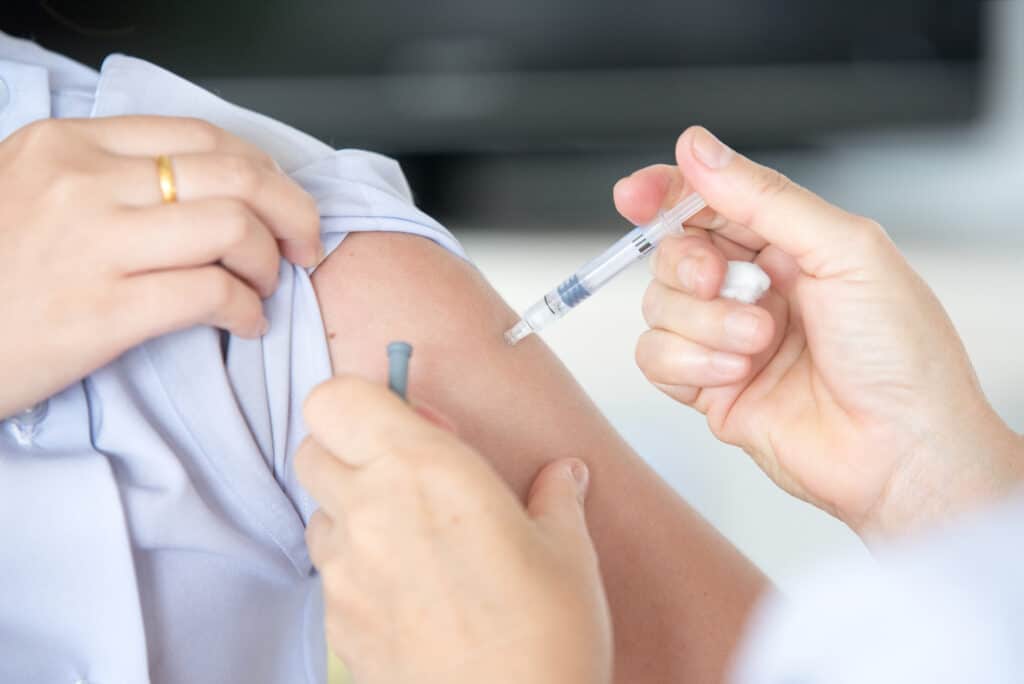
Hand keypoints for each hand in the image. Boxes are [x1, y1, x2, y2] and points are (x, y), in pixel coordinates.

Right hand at [0, 116, 321, 417]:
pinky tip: (245, 323)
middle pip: (235, 177)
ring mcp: (94, 244)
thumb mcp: (33, 191)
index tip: (282, 200)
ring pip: (233, 229)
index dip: (263, 170)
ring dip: (270, 262)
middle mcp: (84, 182)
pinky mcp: (104, 310)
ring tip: (263, 287)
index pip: (202, 138)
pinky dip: (248, 309)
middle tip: (305, 245)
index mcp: (69, 145)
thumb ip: (110, 177)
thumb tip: (211, 187)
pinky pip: (213, 294)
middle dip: (292, 211)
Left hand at [296, 377, 611, 683]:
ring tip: (413, 536)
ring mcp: (345, 571)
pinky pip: (328, 571)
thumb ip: (554, 498)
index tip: (412, 420)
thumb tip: (562, 476)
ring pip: (319, 510)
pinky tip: (409, 588)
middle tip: (412, 472)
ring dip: (352, 507)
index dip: (366, 399)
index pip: (337, 398)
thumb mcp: (566, 552)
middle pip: (315, 447)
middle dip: (353, 447)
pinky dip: (356, 564)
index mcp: (422, 470)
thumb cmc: (543, 640)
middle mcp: (370, 511)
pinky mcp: (337, 621)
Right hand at [616, 126, 1022, 538]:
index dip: (665, 193)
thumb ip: (763, 197)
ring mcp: (727, 339)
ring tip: (760, 342)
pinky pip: (655, 357)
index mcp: (789, 245)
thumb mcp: (843, 250)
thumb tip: (698, 149)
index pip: (709, 203)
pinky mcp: (708, 388)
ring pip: (658, 305)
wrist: (901, 451)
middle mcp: (753, 289)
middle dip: (691, 266)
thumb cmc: (900, 355)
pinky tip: (737, 372)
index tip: (634, 195)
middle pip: (673, 252)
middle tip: (725, 280)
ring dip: (705, 322)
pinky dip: (689, 362)